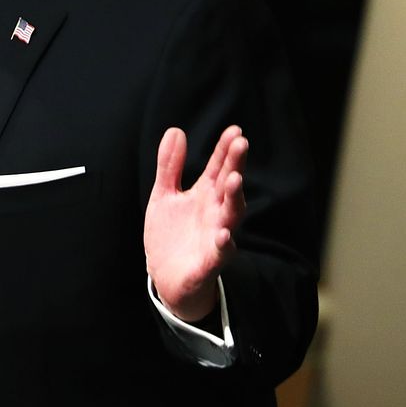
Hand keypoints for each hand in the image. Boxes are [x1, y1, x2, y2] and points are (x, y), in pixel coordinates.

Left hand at [144, 125, 246, 321]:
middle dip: (235, 165)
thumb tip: (176, 130)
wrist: (165, 275)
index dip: (225, 149)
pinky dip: (224, 243)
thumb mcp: (165, 194)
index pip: (219, 167)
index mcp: (205, 194)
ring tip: (234, 179)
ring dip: (234, 198)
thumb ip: (170, 165)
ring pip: (231, 216)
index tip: (235, 130)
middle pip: (229, 186)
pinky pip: (220, 252)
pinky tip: (224, 234)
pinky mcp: (209, 261)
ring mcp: (215, 236)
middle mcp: (215, 212)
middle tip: (240, 144)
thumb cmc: (171, 233)